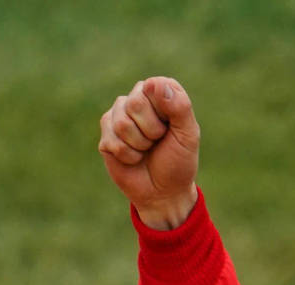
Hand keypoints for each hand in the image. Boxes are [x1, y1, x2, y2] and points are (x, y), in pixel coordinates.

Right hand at [98, 76, 200, 229]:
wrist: (163, 192)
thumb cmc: (178, 161)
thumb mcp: (188, 135)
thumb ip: (179, 106)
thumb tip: (154, 83)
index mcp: (160, 92)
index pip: (152, 86)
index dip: (162, 112)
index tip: (170, 127)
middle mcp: (137, 98)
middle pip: (134, 103)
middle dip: (151, 130)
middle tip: (158, 140)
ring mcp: (118, 115)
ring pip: (122, 124)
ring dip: (140, 145)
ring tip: (146, 150)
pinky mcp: (106, 134)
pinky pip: (112, 141)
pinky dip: (128, 156)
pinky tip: (134, 158)